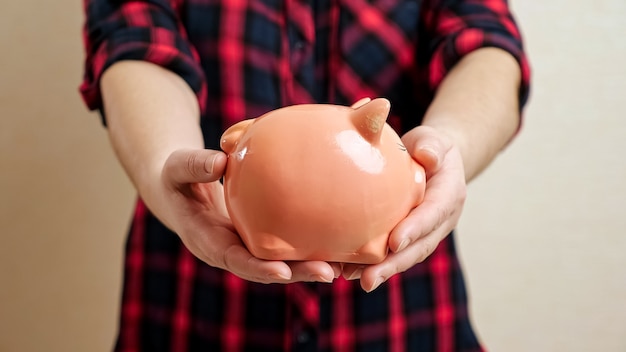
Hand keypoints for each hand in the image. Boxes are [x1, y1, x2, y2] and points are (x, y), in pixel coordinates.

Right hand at [158, 148, 339, 283]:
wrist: (183, 185)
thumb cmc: (178, 177)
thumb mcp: (178, 167)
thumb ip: (193, 165)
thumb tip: (219, 161)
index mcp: (210, 242)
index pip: (235, 261)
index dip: (258, 269)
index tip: (283, 273)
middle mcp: (233, 250)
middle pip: (267, 268)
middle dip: (297, 273)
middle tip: (329, 272)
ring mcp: (249, 245)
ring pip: (283, 260)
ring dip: (311, 264)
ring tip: (344, 264)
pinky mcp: (262, 234)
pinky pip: (287, 241)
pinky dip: (310, 243)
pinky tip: (339, 238)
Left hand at [342, 126, 466, 291]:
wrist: (432, 161)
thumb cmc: (429, 147)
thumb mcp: (433, 139)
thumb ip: (432, 145)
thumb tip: (427, 155)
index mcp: (449, 196)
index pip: (433, 213)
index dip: (415, 229)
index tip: (394, 242)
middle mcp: (440, 221)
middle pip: (418, 247)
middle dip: (394, 264)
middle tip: (369, 278)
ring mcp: (425, 233)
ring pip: (405, 256)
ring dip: (382, 271)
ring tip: (357, 280)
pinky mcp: (408, 237)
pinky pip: (392, 254)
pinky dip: (372, 264)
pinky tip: (348, 272)